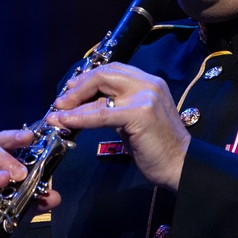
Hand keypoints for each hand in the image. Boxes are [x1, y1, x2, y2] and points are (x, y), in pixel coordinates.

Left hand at [46, 63, 189, 189]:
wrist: (181, 167)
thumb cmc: (158, 149)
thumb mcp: (133, 122)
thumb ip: (115, 110)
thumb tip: (86, 108)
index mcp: (149, 83)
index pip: (112, 70)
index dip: (87, 79)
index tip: (70, 91)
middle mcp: (148, 84)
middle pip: (104, 74)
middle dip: (77, 87)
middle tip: (60, 102)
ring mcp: (145, 97)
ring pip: (100, 91)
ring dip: (74, 103)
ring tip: (56, 113)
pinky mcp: (139, 114)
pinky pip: (101, 114)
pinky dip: (80, 118)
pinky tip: (66, 122)